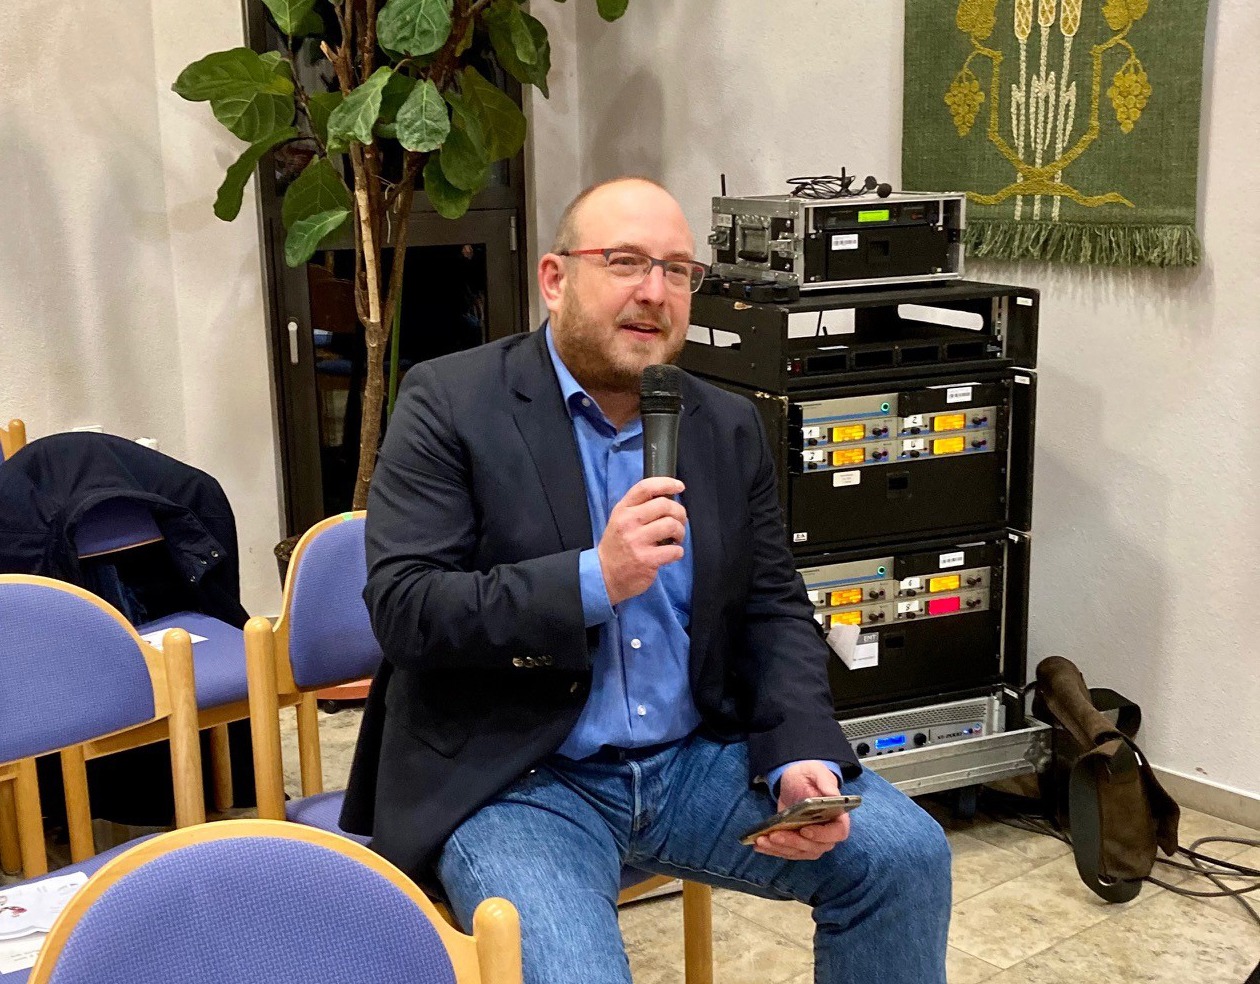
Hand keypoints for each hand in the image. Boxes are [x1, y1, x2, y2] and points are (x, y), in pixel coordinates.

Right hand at [598, 478, 686, 605]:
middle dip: (679, 513)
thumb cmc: (617, 546)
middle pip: (664, 505)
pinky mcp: (646, 560)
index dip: (667, 483)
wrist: (604, 575)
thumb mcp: (620, 520)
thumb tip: (668, 499)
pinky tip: (671, 554)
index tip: (679, 487)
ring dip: (681, 532)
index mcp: (623, 510)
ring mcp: (637, 541)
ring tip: (676, 538)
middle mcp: (628, 522)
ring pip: (671, 525)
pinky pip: (674, 550)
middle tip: (680, 521)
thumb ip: (638, 508)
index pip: (646, 487)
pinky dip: (678, 552)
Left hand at [752, 760, 850, 860]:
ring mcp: (812, 842)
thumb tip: (833, 795)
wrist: (795, 781)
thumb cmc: (809, 775)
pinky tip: (759, 845)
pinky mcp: (797, 844)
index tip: (805, 830)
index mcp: (837, 817)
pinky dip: (773, 850)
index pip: (837, 833)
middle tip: (774, 835)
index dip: (822, 835)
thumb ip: (826, 782)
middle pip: (814, 847)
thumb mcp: (817, 772)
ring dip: (779, 848)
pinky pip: (787, 851)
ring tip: (762, 840)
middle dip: (793, 842)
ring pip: (798, 852)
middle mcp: (827, 834)